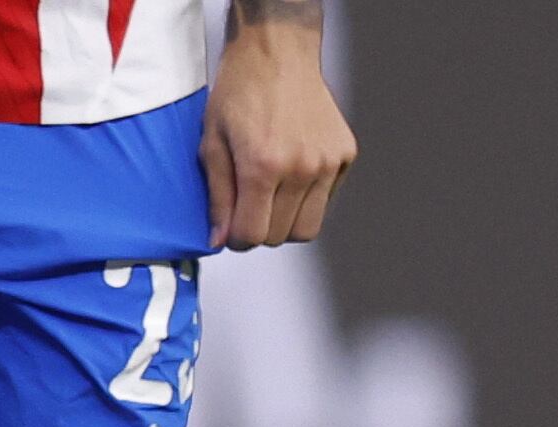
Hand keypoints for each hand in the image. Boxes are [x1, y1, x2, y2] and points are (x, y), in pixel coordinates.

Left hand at [199, 21, 355, 248]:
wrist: (277, 55)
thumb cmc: (239, 95)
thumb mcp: (211, 145)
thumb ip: (218, 197)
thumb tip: (220, 240)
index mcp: (263, 167)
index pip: (253, 235)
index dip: (237, 239)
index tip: (232, 227)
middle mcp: (301, 167)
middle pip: (281, 236)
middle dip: (260, 230)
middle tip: (249, 206)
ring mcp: (328, 161)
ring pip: (308, 226)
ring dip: (286, 221)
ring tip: (271, 194)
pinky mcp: (345, 154)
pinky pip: (326, 200)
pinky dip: (307, 198)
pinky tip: (292, 173)